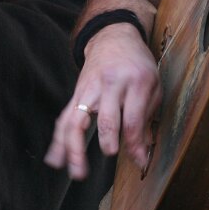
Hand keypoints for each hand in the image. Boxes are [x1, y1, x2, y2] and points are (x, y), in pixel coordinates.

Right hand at [45, 23, 161, 180]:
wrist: (113, 37)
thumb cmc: (137, 64)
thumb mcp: (153, 84)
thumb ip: (148, 117)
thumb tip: (143, 151)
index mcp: (134, 82)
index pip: (133, 119)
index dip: (136, 144)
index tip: (140, 161)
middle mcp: (109, 85)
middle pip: (105, 117)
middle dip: (107, 141)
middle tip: (110, 155)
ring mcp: (89, 89)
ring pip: (77, 120)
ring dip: (75, 148)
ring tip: (76, 172)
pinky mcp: (76, 94)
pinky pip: (64, 119)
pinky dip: (58, 141)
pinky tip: (55, 159)